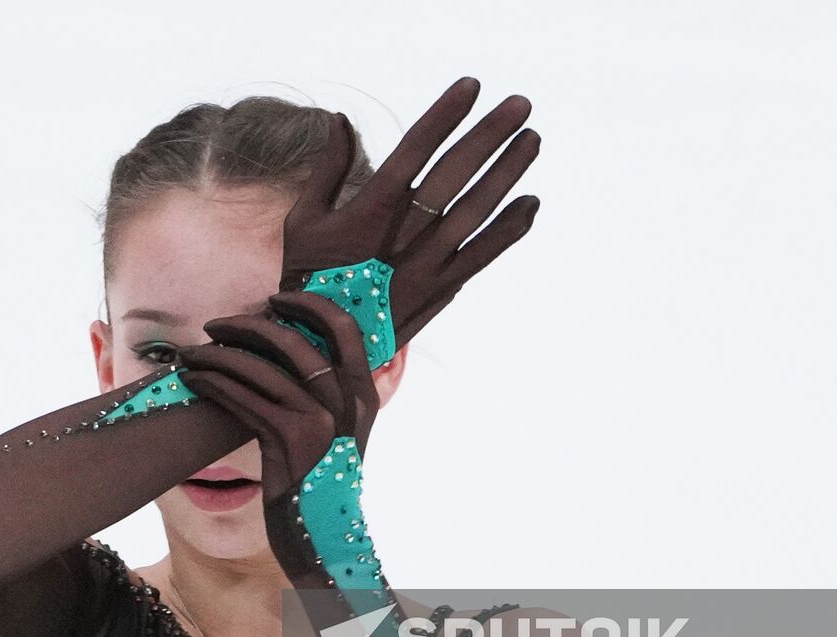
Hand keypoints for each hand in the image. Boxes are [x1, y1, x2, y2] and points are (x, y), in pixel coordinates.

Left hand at [176, 291, 377, 502]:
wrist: (323, 534)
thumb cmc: (321, 480)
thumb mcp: (339, 431)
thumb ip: (326, 391)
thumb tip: (285, 344)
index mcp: (363, 393)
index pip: (342, 327)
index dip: (307, 304)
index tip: (274, 299)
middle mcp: (346, 401)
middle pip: (292, 340)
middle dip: (246, 326)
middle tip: (215, 326)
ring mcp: (321, 420)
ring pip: (261, 368)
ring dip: (218, 354)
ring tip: (191, 354)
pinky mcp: (291, 440)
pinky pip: (244, 397)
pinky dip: (214, 383)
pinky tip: (194, 379)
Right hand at [281, 77, 540, 347]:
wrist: (321, 348)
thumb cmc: (307, 278)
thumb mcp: (304, 219)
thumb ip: (328, 168)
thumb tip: (340, 118)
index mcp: (369, 210)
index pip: (414, 151)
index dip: (444, 117)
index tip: (470, 88)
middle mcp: (404, 233)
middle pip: (454, 174)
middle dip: (489, 136)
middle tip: (519, 104)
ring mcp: (427, 262)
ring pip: (476, 209)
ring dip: (507, 173)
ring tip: (532, 140)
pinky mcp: (441, 288)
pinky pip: (483, 253)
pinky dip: (509, 228)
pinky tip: (531, 203)